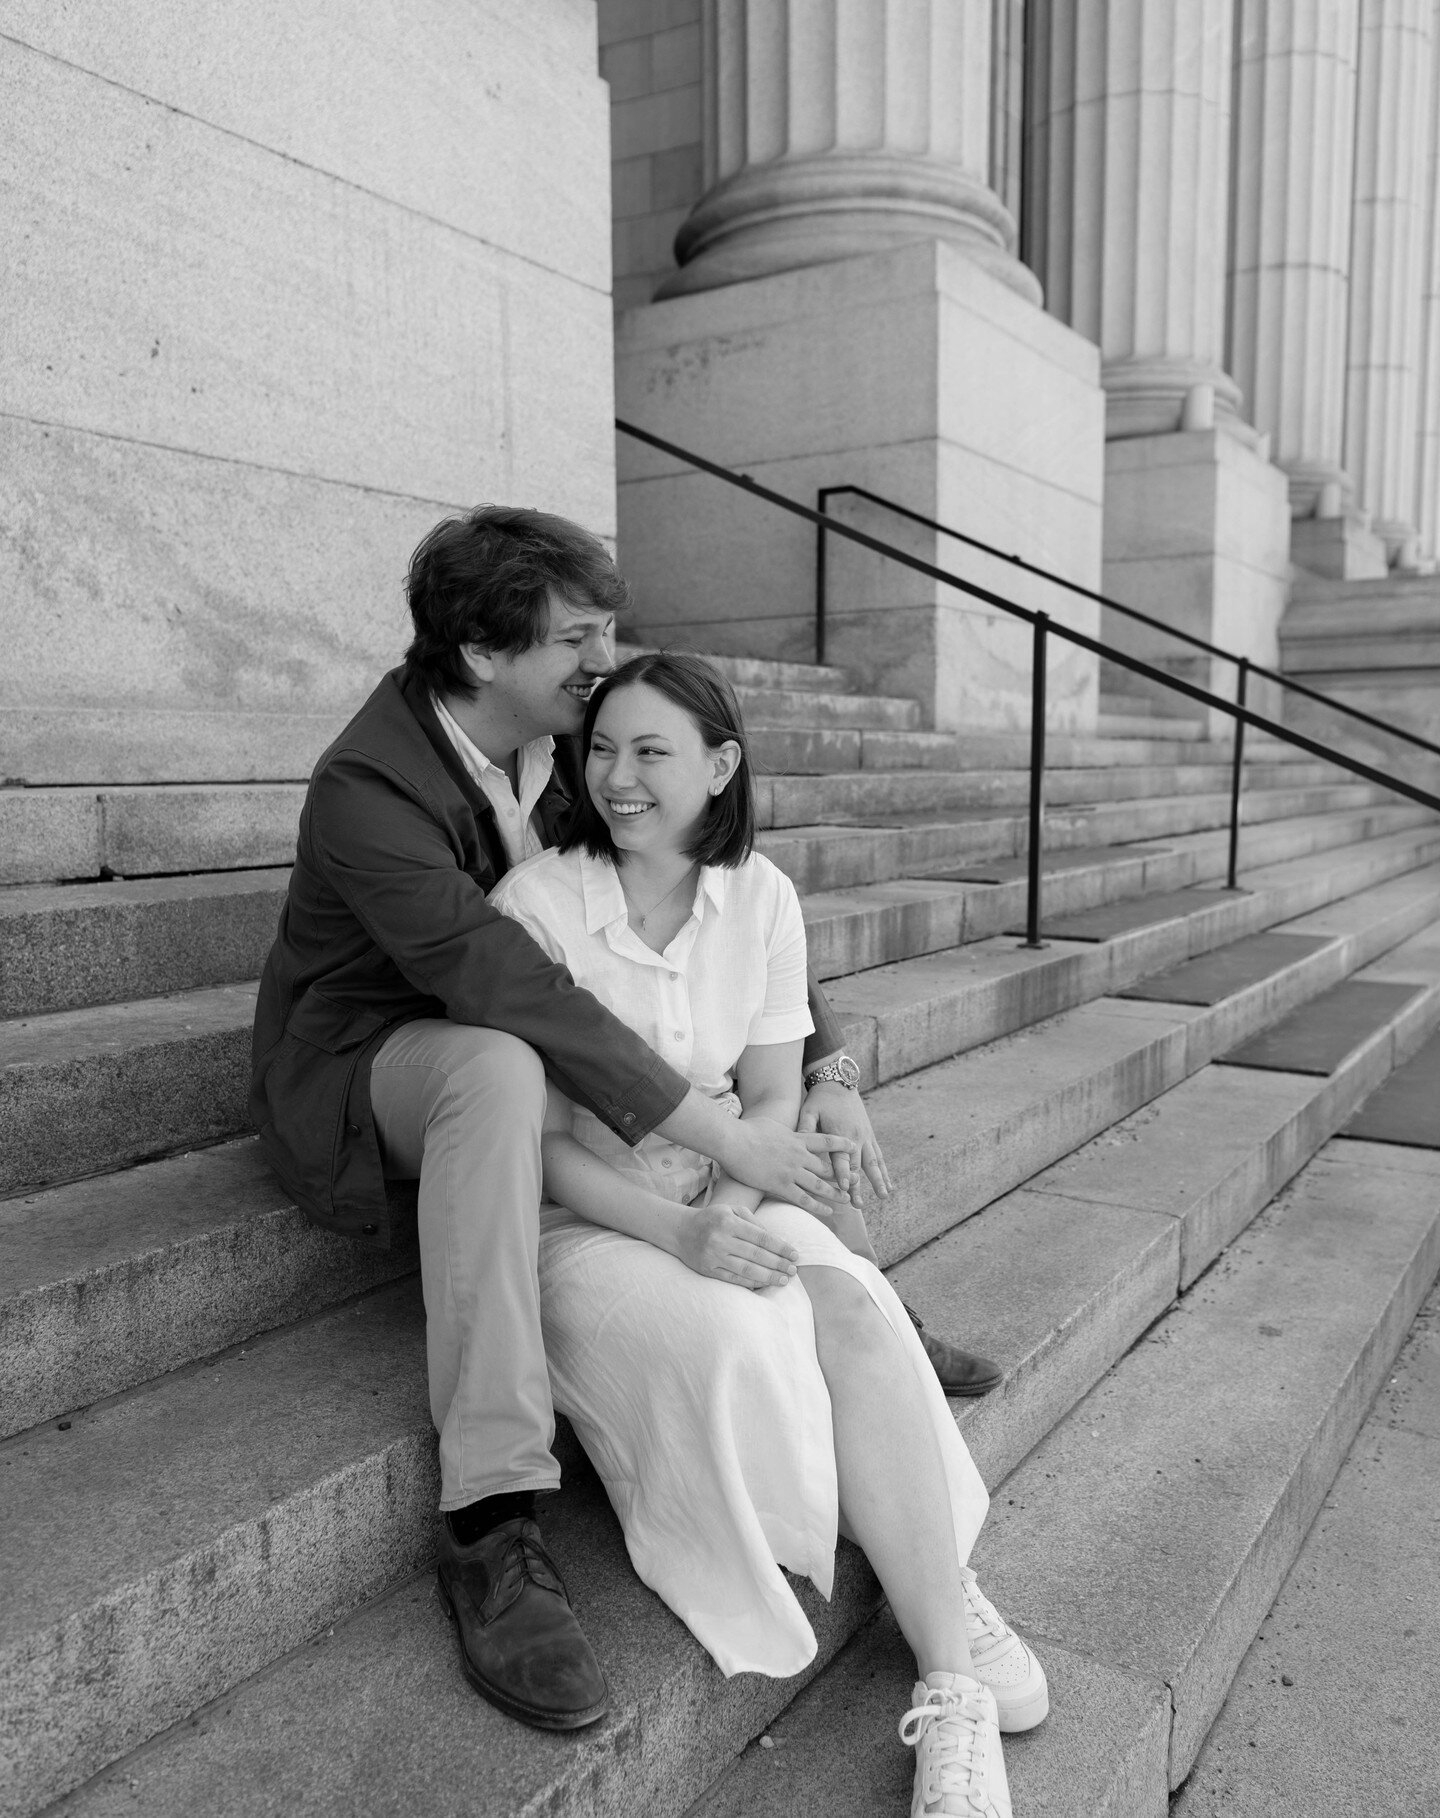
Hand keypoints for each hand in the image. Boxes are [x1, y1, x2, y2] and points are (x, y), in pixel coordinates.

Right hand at [672, 1202, 799, 1289]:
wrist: (682, 1231)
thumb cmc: (713, 1219)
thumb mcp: (732, 1210)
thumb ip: (754, 1221)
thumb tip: (776, 1241)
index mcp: (729, 1222)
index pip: (761, 1237)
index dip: (781, 1247)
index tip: (795, 1255)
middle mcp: (721, 1239)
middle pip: (757, 1255)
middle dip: (778, 1263)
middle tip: (794, 1270)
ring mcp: (713, 1256)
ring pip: (747, 1270)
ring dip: (768, 1276)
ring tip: (784, 1280)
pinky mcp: (708, 1270)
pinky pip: (733, 1279)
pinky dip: (751, 1283)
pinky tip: (764, 1284)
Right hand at [722, 1116, 855, 1219]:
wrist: (733, 1141)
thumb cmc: (748, 1130)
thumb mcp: (773, 1125)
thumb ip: (786, 1132)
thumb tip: (790, 1133)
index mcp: (797, 1139)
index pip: (826, 1140)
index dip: (841, 1144)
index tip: (853, 1147)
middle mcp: (799, 1156)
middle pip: (827, 1167)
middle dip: (843, 1174)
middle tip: (856, 1181)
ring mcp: (791, 1171)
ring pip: (820, 1185)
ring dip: (836, 1194)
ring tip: (848, 1200)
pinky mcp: (780, 1185)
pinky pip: (804, 1199)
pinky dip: (818, 1206)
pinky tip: (828, 1211)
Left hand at [798, 1081, 891, 1204]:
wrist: (838, 1081)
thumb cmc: (819, 1099)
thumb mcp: (809, 1111)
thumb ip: (805, 1128)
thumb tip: (798, 1144)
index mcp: (839, 1132)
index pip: (841, 1157)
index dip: (842, 1173)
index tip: (844, 1188)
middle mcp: (856, 1137)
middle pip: (857, 1166)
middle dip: (858, 1186)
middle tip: (857, 1204)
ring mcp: (865, 1137)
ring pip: (873, 1163)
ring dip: (878, 1181)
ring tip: (884, 1197)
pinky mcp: (870, 1136)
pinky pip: (879, 1157)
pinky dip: (885, 1172)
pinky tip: (890, 1186)